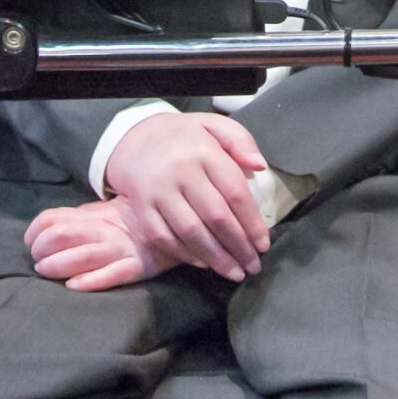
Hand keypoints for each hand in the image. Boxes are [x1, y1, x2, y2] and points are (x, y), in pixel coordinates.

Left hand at [26, 197, 178, 291]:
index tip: (31, 244)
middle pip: (62, 234)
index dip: (34, 232)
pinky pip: (113, 274)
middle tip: (39, 262)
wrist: (174, 221)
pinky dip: (91, 280)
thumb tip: (41, 231)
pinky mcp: (138, 267)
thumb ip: (74, 220)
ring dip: (58, 265)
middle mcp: (104, 230)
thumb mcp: (99, 214)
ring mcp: (121, 249)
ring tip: (47, 272)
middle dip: (41, 250)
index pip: (52, 219)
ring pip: (83, 255)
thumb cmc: (126, 222)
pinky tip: (74, 286)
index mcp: (92, 216)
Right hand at [100, 112, 269, 281]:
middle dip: (238, 247)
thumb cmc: (183, 137)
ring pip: (191, 232)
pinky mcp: (140, 207)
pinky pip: (163, 237)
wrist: (134, 136)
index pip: (235, 193)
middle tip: (254, 267)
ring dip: (216, 258)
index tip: (264, 245)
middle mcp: (180, 171)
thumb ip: (240, 141)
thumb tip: (260, 167)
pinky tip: (204, 263)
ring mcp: (158, 190)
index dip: (253, 223)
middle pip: (215, 217)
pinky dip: (185, 255)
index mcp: (204, 151)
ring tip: (234, 273)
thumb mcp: (213, 125)